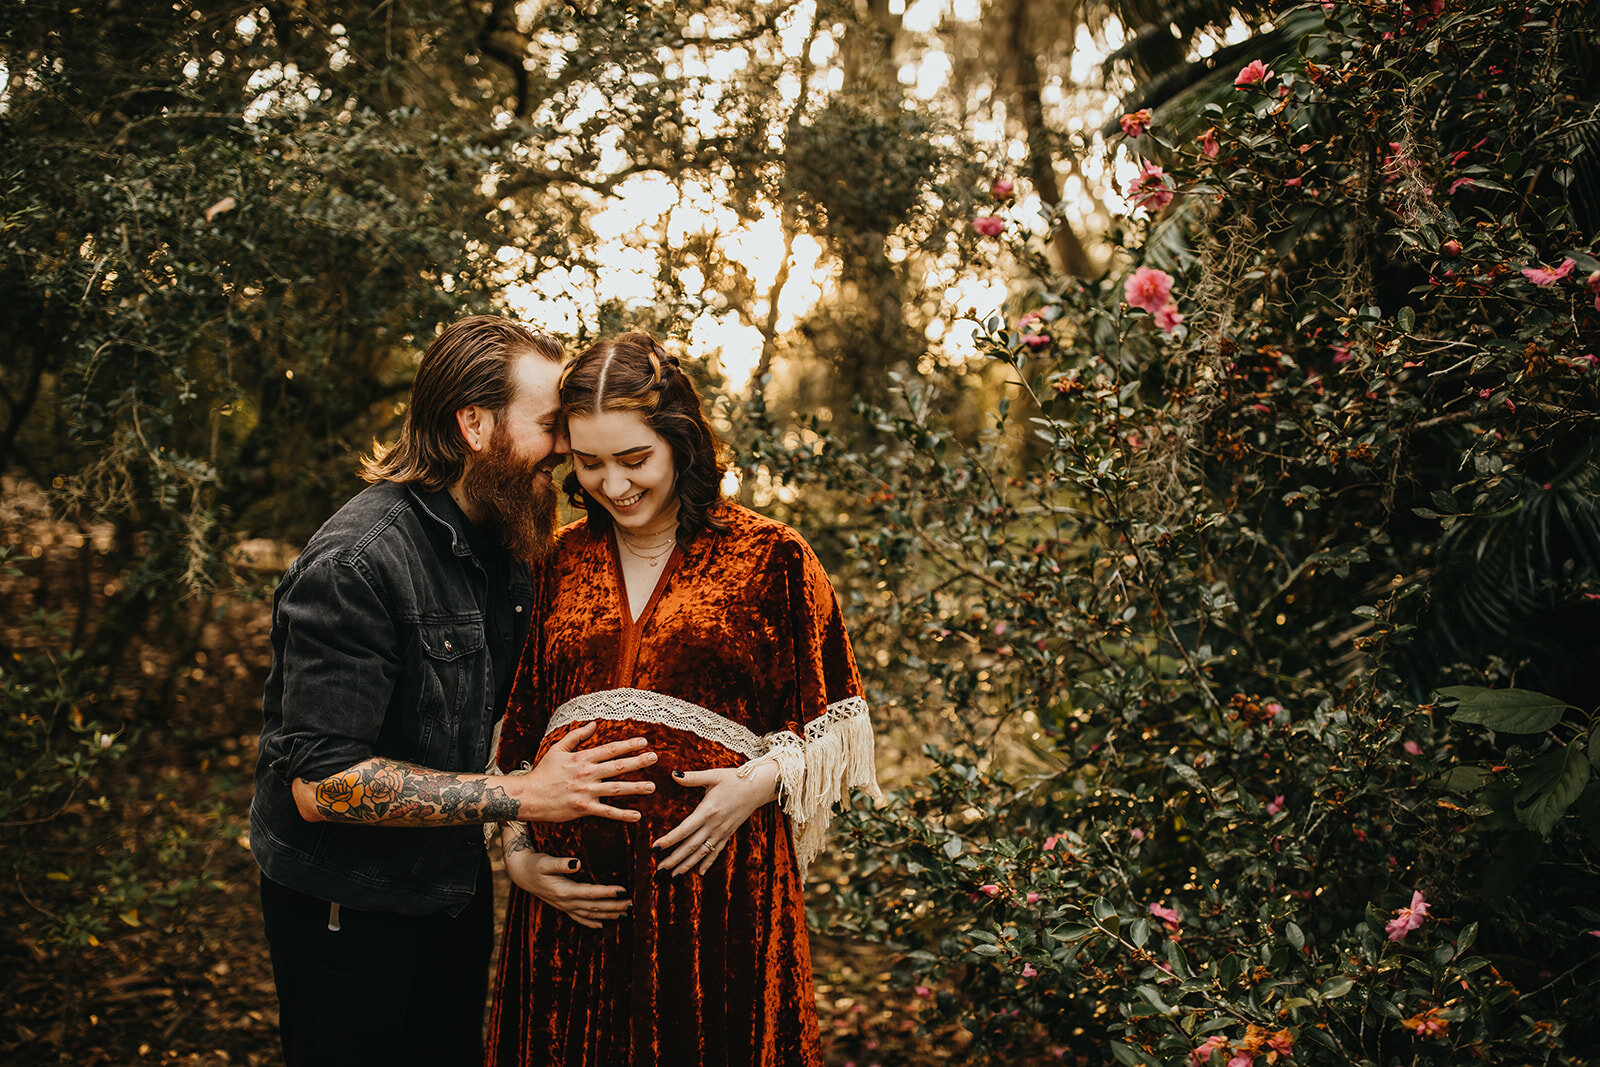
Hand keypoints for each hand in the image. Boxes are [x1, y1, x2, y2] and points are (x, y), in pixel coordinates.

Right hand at [505, 847, 630, 929]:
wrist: (520, 873)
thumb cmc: (534, 864)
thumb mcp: (545, 861)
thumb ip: (561, 864)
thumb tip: (577, 863)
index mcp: (563, 891)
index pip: (591, 894)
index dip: (608, 893)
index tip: (624, 890)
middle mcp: (565, 902)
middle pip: (595, 907)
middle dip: (615, 907)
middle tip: (633, 905)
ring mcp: (564, 907)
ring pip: (590, 914)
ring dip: (609, 915)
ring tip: (626, 914)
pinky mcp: (563, 906)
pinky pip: (579, 918)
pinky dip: (591, 922)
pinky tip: (601, 926)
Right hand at [509, 721, 656, 822]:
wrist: (528, 796)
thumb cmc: (543, 772)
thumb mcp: (558, 749)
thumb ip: (577, 736)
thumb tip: (593, 723)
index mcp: (582, 758)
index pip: (610, 749)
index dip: (628, 745)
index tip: (644, 741)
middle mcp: (587, 774)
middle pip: (618, 766)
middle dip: (638, 761)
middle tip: (654, 758)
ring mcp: (586, 792)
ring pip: (617, 789)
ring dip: (636, 788)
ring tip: (652, 786)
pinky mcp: (584, 808)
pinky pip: (607, 812)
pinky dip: (623, 815)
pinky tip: (637, 816)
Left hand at [651, 762, 778, 876]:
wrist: (758, 787)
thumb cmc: (734, 779)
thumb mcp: (713, 775)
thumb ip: (692, 777)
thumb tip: (673, 774)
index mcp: (707, 811)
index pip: (684, 830)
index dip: (669, 840)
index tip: (655, 848)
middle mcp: (714, 825)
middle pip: (691, 846)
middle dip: (674, 859)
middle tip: (659, 870)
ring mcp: (722, 832)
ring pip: (702, 853)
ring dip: (687, 865)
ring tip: (674, 876)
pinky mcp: (728, 834)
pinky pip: (717, 852)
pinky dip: (708, 863)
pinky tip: (700, 873)